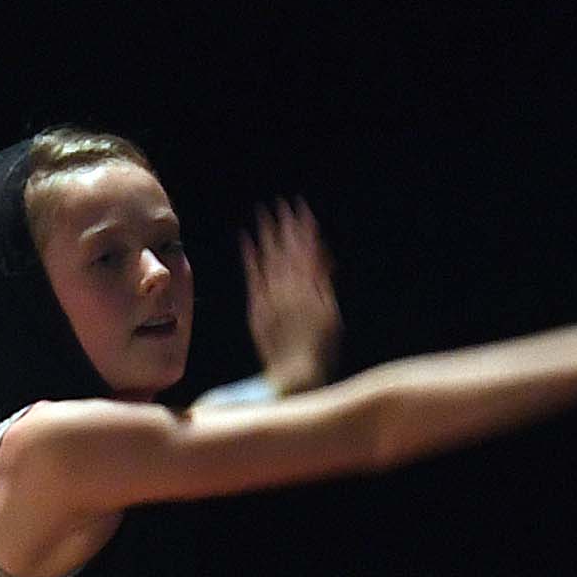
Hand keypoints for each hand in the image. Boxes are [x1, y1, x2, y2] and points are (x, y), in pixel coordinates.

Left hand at [238, 204, 339, 393]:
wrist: (296, 372)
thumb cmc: (320, 348)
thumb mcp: (331, 313)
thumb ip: (323, 283)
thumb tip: (321, 258)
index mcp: (313, 288)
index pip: (309, 249)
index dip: (305, 229)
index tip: (303, 210)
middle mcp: (292, 288)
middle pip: (289, 249)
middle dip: (286, 225)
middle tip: (283, 203)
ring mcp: (273, 296)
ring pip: (270, 258)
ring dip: (268, 235)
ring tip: (264, 214)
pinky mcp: (258, 306)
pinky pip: (253, 276)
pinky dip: (250, 257)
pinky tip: (246, 240)